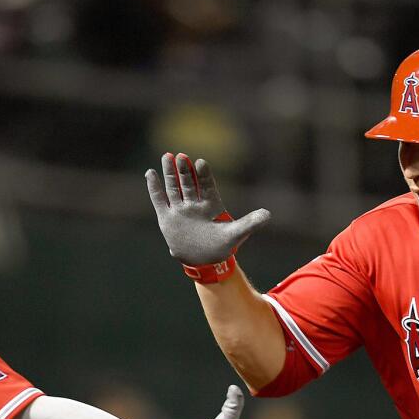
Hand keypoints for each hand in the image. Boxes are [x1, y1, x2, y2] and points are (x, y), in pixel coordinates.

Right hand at [145, 153, 270, 265]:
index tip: (202, 163)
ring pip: (174, 188)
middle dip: (185, 170)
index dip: (204, 175)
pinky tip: (150, 173)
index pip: (206, 186)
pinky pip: (159, 200)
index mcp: (211, 205)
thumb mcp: (237, 234)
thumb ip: (250, 223)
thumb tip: (268, 214)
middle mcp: (195, 204)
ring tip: (167, 156)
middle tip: (182, 156)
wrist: (204, 262)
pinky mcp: (167, 218)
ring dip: (170, 173)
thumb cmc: (222, 247)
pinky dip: (154, 188)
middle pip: (188, 183)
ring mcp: (180, 210)